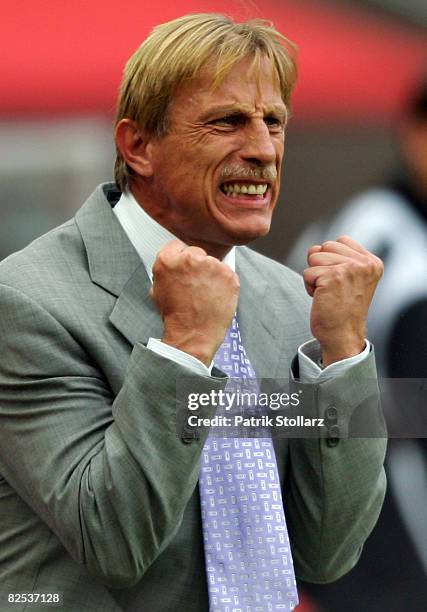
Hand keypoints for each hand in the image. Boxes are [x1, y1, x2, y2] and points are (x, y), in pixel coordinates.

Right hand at [150, 240, 239, 365]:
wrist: (193, 333)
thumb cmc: (174, 315)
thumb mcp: (157, 290)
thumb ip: (166, 271)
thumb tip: (176, 264)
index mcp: (168, 260)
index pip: (177, 246)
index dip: (180, 259)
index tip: (184, 269)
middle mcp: (191, 258)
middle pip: (196, 252)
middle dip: (197, 265)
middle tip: (196, 284)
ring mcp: (212, 265)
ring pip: (213, 262)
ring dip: (211, 274)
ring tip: (206, 293)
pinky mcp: (229, 275)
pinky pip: (227, 273)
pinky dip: (224, 283)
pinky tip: (216, 296)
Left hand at [303, 236, 382, 366]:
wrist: (343, 336)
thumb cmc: (343, 309)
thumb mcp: (350, 278)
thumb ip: (338, 257)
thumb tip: (313, 248)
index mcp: (372, 262)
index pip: (341, 241)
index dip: (332, 259)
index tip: (341, 282)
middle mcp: (364, 263)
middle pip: (325, 246)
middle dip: (322, 266)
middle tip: (334, 289)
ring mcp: (349, 269)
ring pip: (314, 257)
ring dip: (315, 276)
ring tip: (328, 293)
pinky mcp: (332, 277)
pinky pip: (307, 272)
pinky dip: (309, 287)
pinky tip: (322, 299)